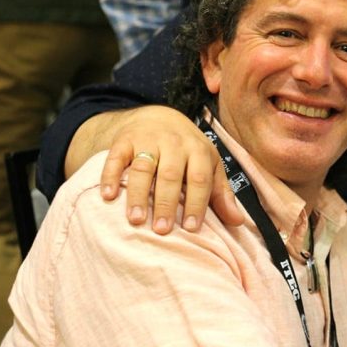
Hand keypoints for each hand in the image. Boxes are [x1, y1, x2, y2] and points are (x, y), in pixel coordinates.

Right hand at [98, 106, 243, 233]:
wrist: (158, 117)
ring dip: (138, 194)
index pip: (200, 179)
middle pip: (170, 175)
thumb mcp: (210, 166)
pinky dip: (109, 176)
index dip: (196, 203)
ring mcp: (147, 140)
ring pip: (142, 168)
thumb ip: (221, 194)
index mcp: (198, 150)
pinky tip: (107, 196)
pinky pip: (115, 158)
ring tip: (136, 219)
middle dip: (167, 203)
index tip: (192, 228)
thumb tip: (238, 222)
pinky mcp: (123, 140)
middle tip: (162, 230)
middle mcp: (174, 143)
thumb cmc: (189, 151)